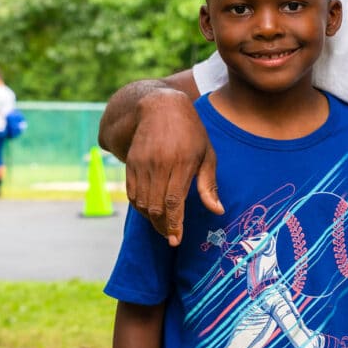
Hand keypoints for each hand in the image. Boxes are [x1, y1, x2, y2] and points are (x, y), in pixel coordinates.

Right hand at [126, 88, 222, 244]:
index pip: (174, 201)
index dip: (174, 224)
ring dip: (151, 219)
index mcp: (181, 162)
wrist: (160, 107)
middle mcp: (159, 164)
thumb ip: (209, 185)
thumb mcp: (207, 154)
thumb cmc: (191, 133)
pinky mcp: (130, 163)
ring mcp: (142, 163)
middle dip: (162, 226)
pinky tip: (151, 212)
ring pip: (141, 202)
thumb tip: (217, 211)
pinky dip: (140, 207)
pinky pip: (131, 193)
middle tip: (171, 237)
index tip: (176, 240)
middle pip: (155, 206)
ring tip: (163, 227)